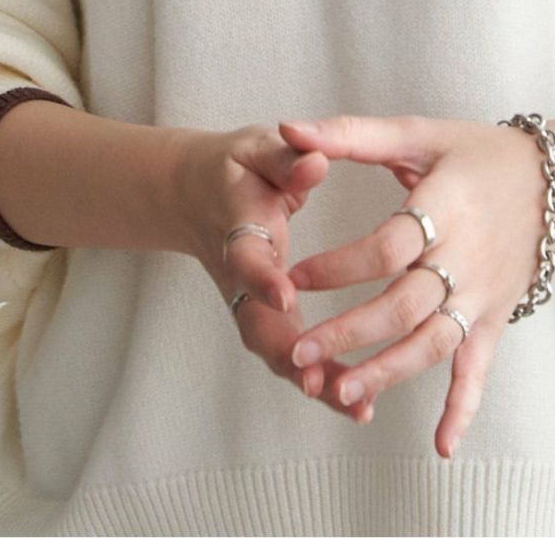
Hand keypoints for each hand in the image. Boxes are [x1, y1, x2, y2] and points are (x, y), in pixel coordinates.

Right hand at [167, 123, 376, 424]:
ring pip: (274, 349)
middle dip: (288, 354)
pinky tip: (359, 404)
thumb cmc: (237, 168)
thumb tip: (316, 163)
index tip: (286, 295)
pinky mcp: (266, 317)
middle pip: (256, 324)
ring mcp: (250, 302)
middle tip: (321, 380)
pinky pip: (290, 354)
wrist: (195, 194)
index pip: (246, 257)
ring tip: (355, 405)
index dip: (262, 278)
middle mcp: (241, 275)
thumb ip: (285, 158)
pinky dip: (319, 380)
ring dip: (310, 379)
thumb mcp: (257, 149)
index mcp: (238, 228)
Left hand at [275, 114, 550, 457]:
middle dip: (349, 332)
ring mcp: (482, 293)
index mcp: (445, 207)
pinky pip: (480, 367)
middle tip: (298, 354)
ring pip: (433, 342)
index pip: (389, 245)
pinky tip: (442, 445)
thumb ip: (351, 134)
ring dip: (388, 371)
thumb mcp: (418, 133)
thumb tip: (290, 127)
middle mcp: (465, 256)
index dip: (342, 265)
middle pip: (404, 305)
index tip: (296, 276)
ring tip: (342, 391)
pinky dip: (463, 407)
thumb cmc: (479, 152)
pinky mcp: (494, 317)